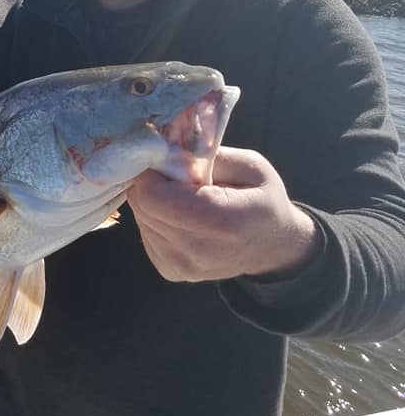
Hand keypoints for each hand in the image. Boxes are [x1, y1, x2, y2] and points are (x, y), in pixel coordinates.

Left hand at [128, 147, 321, 282]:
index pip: (152, 196)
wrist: (274, 248)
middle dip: (150, 184)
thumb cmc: (264, 200)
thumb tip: (166, 144)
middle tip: (173, 174)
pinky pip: (146, 234)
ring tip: (180, 195)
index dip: (151, 172)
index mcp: (221, 221)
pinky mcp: (171, 271)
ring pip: (141, 219)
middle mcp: (197, 250)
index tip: (164, 159)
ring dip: (153, 201)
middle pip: (143, 206)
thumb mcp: (249, 165)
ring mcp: (181, 266)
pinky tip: (180, 215)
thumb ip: (206, 153)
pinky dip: (156, 219)